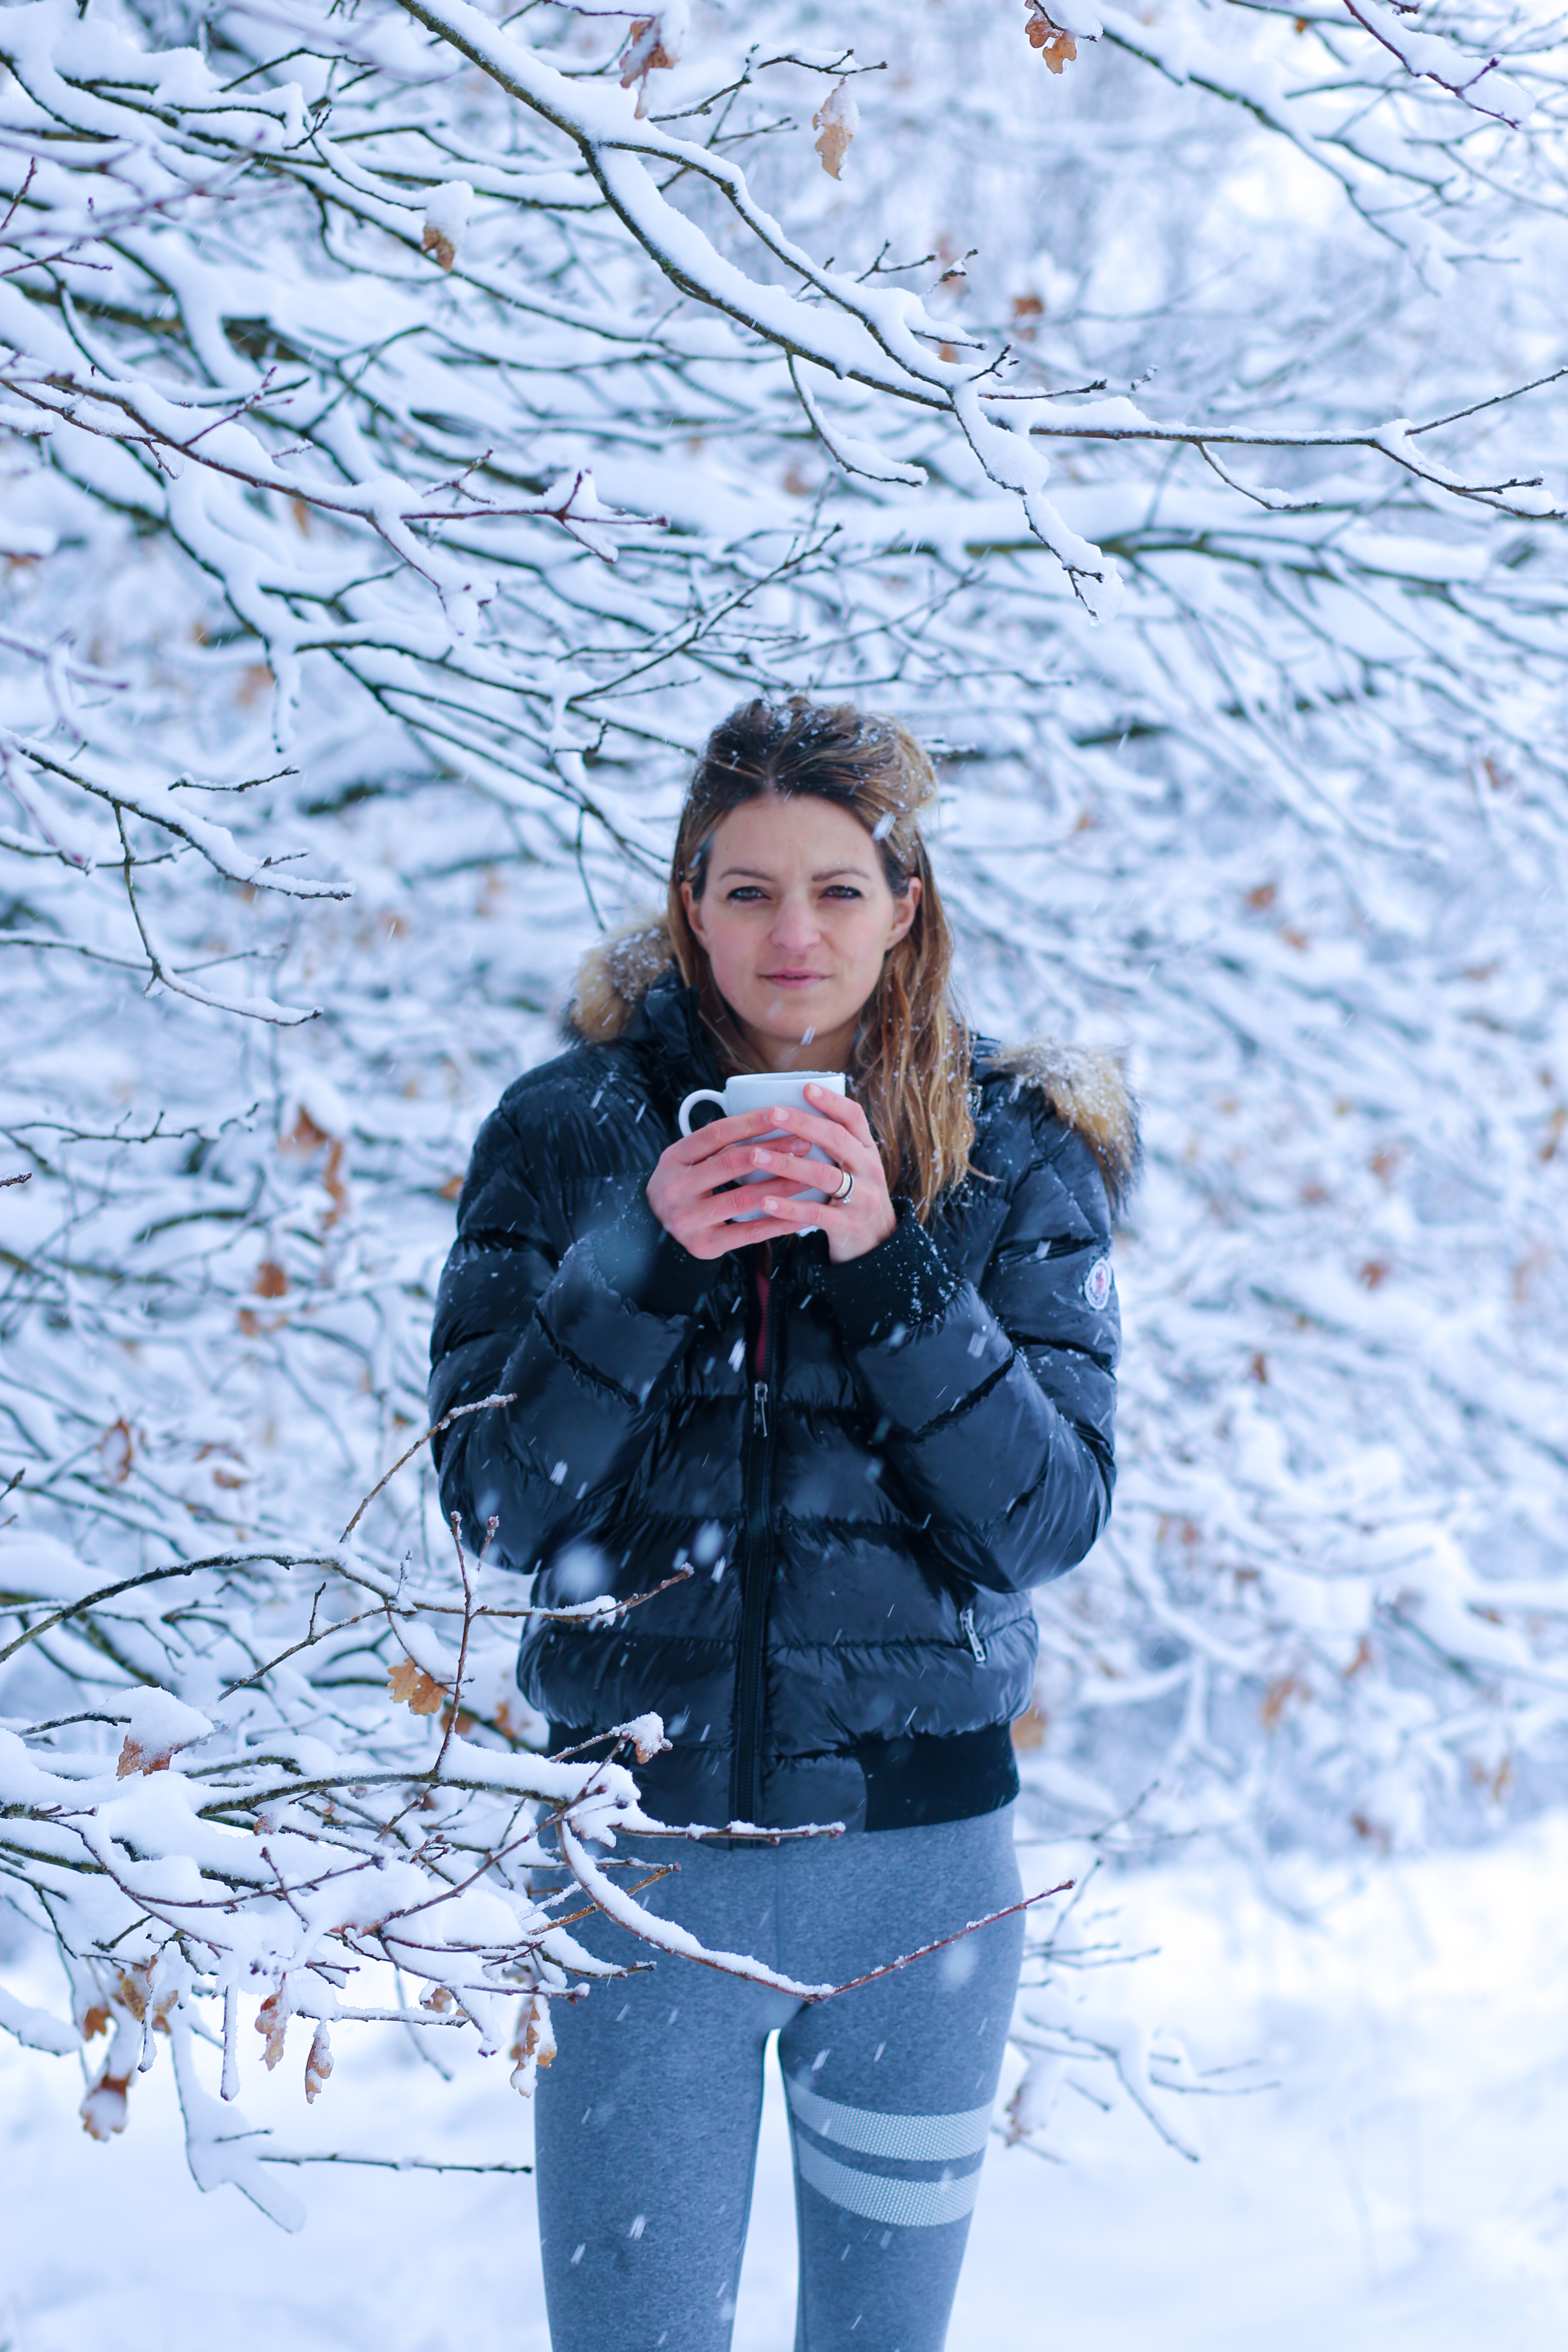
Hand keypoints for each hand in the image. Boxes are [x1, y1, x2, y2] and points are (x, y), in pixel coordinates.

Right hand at [645, 1089, 895, 1263]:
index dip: (751, 1122)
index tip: (783, 1112)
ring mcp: (688, 1219)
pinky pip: (748, 1232)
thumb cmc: (682, 1189)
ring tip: (810, 1176)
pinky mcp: (704, 1245)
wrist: (652, 1234)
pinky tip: (801, 1216)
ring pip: (743, 1198)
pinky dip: (777, 1224)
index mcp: (673, 1159)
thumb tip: (767, 1119)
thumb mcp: (685, 1161)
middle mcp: (676, 1188)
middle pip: (731, 1162)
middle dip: (773, 1151)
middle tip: (804, 1143)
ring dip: (781, 1185)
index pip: (716, 1134)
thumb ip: (714, 1145)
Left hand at [750, 1084, 896, 1264]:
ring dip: (788, 1163)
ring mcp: (861, 1198)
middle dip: (803, 1123)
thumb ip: (834, 1145)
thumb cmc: (855, 1197)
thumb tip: (792, 1115)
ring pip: (824, 1175)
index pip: (854, 1117)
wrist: (878, 1245)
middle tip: (773, 1113)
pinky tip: (765, 1202)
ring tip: (757, 1155)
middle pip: (837, 1139)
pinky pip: (815, 1214)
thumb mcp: (854, 1167)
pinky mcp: (848, 1225)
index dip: (831, 1101)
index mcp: (867, 1150)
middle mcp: (869, 1170)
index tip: (806, 1088)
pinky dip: (789, 1207)